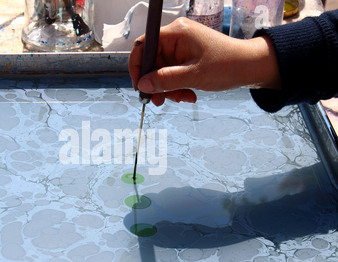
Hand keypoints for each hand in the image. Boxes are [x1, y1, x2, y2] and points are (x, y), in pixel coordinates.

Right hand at [129, 17, 280, 105]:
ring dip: (168, 89)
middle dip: (156, 84)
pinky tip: (188, 95)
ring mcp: (181, 49)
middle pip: (152, 62)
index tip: (139, 86)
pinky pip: (173, 75)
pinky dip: (177, 87)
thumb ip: (165, 80)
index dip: (137, 66)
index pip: (144, 45)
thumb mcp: (193, 76)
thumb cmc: (228, 65)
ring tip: (182, 99)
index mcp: (176, 33)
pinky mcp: (186, 59)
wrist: (251, 68)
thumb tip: (142, 84)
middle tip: (160, 101)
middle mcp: (176, 38)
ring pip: (162, 72)